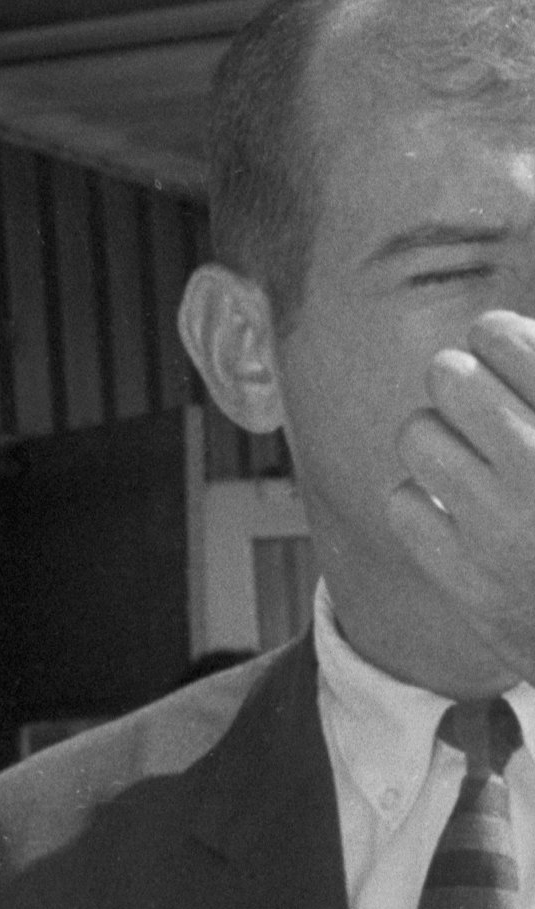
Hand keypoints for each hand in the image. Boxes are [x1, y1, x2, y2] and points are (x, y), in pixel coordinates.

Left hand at [393, 308, 534, 682]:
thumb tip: (498, 328)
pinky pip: (402, 503)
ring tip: (468, 455)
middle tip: (469, 394)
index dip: (494, 335)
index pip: (504, 339)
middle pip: (448, 377)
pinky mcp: (469, 580)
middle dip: (455, 380)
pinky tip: (456, 509)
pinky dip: (423, 503)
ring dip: (435, 438)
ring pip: (416, 435)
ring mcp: (505, 528)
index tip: (497, 345)